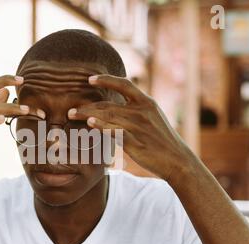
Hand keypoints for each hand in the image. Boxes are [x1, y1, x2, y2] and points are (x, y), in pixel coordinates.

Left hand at [68, 74, 195, 181]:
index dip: (106, 79)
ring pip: (108, 116)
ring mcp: (139, 126)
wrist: (177, 160)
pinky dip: (102, 127)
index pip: (124, 84)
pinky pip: (115, 132)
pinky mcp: (136, 142)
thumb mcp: (153, 118)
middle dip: (88, 106)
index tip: (89, 78)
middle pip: (109, 104)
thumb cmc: (161, 140)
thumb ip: (136, 109)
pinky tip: (90, 124)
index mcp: (146, 102)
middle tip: (70, 109)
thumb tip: (117, 106)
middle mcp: (142, 111)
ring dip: (88, 115)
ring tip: (72, 115)